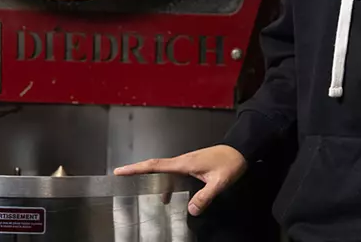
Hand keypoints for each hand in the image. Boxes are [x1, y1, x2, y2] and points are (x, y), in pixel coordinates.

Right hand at [113, 145, 247, 215]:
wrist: (240, 150)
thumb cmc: (230, 162)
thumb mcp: (219, 182)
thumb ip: (205, 196)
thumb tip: (190, 210)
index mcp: (184, 163)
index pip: (155, 166)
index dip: (136, 168)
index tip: (120, 170)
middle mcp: (182, 161)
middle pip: (154, 167)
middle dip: (137, 171)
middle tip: (120, 177)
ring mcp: (186, 163)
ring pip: (163, 172)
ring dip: (150, 179)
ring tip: (139, 190)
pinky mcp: (191, 166)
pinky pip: (172, 175)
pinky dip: (165, 184)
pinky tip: (166, 197)